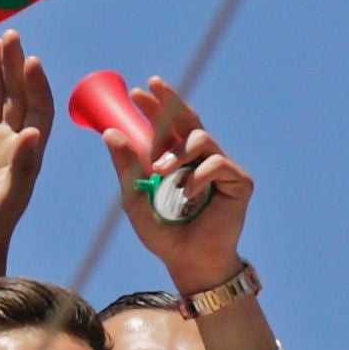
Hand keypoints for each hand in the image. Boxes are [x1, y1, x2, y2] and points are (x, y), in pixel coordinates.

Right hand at [0, 37, 56, 270]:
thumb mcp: (8, 198)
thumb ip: (22, 167)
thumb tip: (33, 134)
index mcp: (30, 152)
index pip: (38, 108)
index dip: (36, 84)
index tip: (31, 59)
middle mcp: (15, 143)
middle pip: (18, 96)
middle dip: (16, 66)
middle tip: (12, 35)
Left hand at [111, 74, 251, 292]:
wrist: (189, 262)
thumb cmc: (165, 233)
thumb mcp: (135, 198)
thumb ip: (126, 166)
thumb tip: (109, 132)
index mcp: (178, 159)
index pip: (168, 125)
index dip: (156, 105)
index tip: (138, 92)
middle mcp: (201, 159)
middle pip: (189, 119)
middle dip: (170, 101)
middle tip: (152, 88)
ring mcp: (222, 168)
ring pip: (201, 139)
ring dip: (177, 152)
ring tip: (161, 172)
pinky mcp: (239, 181)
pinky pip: (217, 164)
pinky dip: (198, 176)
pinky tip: (189, 193)